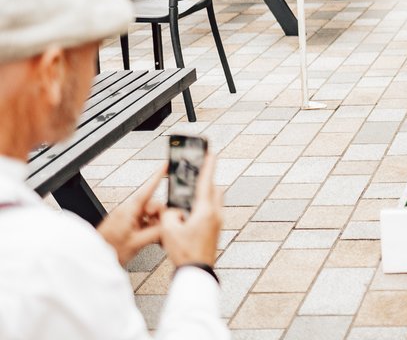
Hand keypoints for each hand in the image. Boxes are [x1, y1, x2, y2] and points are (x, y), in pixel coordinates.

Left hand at [97, 166, 165, 264]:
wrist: (93, 256)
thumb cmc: (108, 249)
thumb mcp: (137, 243)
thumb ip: (156, 232)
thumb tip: (169, 226)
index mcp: (130, 209)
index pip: (148, 188)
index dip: (159, 175)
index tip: (167, 165)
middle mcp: (129, 210)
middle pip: (153, 205)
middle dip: (160, 216)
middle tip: (160, 230)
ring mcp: (128, 217)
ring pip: (149, 214)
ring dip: (154, 225)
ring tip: (152, 238)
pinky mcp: (126, 223)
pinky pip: (144, 221)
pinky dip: (149, 228)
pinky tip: (148, 238)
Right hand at [160, 152, 221, 268]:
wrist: (197, 273)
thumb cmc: (184, 253)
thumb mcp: (169, 231)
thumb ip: (169, 214)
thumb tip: (173, 211)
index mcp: (206, 211)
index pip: (206, 182)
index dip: (208, 166)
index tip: (211, 152)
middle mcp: (215, 214)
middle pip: (213, 190)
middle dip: (206, 180)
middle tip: (198, 171)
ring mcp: (217, 223)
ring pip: (213, 201)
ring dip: (204, 194)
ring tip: (190, 192)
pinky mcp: (215, 230)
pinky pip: (211, 212)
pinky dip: (202, 206)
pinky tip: (190, 212)